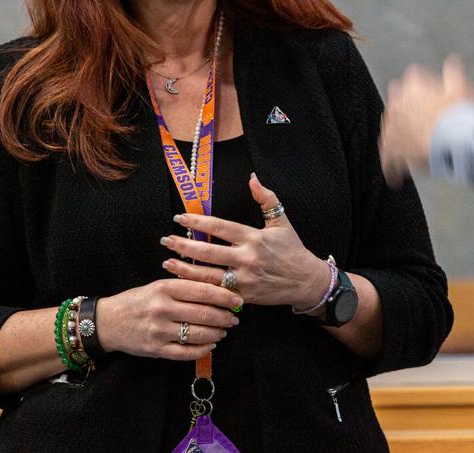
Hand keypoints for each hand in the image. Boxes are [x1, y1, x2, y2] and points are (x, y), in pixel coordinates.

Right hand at [95, 277, 240, 360]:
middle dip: (225, 316)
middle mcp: (163, 309)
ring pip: (199, 334)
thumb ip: (184, 286)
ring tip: (224, 330)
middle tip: (235, 318)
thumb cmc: (137, 301)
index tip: (237, 299)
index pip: (203, 291)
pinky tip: (211, 344)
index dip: (225, 296)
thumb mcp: (158, 285)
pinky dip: (203, 349)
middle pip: (204, 313)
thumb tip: (216, 289)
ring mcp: (159, 331)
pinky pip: (186, 353)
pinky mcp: (156, 350)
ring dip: (217, 333)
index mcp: (165, 288)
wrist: (108, 322)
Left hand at [162, 173, 332, 309]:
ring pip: (208, 275)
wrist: (306, 281)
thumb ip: (266, 198)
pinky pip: (217, 293)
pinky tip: (185, 284)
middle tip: (166, 240)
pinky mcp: (244, 296)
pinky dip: (200, 288)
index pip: (220, 227)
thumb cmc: (292, 249)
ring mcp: (245, 279)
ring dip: (185, 269)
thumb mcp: (282, 221)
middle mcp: (247, 258)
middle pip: (209, 252)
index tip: (180, 217)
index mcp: (254, 237)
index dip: (198, 221)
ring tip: (167, 263)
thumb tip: (252, 178)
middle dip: (184, 245)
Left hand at [380, 55, 473, 185]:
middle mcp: (397, 103)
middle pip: (395, 106)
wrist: (453, 137)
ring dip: (397, 142)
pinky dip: (391, 171)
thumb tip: (452, 61)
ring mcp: (392, 127)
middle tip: (417, 125)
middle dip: (404, 115)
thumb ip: (453, 73)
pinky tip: (395, 179)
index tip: (428, 100)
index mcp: (412, 85)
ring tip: (406, 153)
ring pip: (389, 133)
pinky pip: (388, 162)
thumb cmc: (458, 112)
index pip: (410, 82)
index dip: (419, 92)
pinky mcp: (390, 150)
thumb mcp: (460, 87)